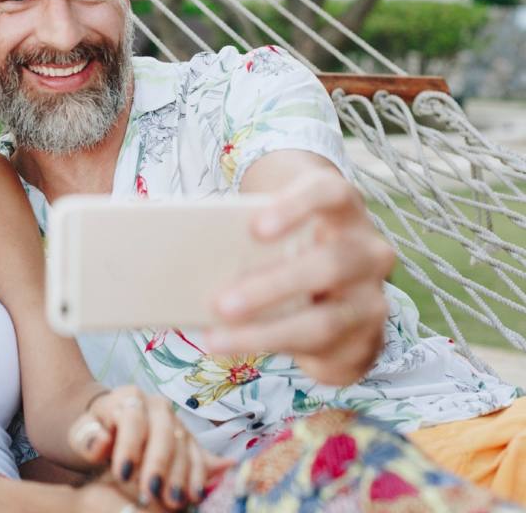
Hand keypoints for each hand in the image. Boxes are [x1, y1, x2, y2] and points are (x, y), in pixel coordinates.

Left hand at [68, 386, 232, 508]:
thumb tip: (102, 440)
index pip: (132, 419)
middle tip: (151, 492)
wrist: (110, 426)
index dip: (129, 447)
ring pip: (183, 445)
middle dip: (158, 463)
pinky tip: (195, 494)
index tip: (123, 475)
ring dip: (180, 475)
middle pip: (163, 432)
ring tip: (172, 501)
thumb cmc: (95, 431)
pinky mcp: (189, 439)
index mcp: (129, 397)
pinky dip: (198, 476)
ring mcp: (176, 422)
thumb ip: (87, 438)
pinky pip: (199, 455)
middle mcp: (157, 405)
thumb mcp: (82, 433)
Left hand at [209, 167, 394, 384]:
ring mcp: (372, 298)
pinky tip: (241, 351)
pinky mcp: (368, 340)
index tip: (255, 228)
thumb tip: (175, 248)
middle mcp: (368, 250)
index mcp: (342, 209)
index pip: (330, 193)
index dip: (296, 207)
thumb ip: (244, 235)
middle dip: (272, 286)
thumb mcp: (275, 233)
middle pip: (330, 264)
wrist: (337, 284)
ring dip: (265, 333)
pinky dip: (277, 353)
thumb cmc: (290, 244)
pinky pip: (325, 353)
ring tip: (217, 339)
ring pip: (325, 321)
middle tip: (221, 303)